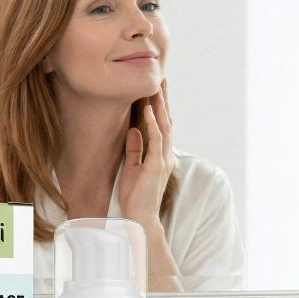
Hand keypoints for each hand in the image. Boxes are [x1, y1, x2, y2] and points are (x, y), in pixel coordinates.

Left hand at [118, 79, 173, 229]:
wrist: (140, 218)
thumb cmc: (135, 198)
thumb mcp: (132, 168)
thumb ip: (134, 149)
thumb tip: (133, 130)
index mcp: (159, 156)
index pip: (162, 127)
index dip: (160, 108)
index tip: (156, 91)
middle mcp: (165, 156)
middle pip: (167, 122)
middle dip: (163, 101)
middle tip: (161, 80)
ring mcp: (162, 160)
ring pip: (165, 127)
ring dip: (160, 106)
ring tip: (156, 88)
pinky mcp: (156, 165)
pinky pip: (156, 140)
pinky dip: (154, 123)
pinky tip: (149, 110)